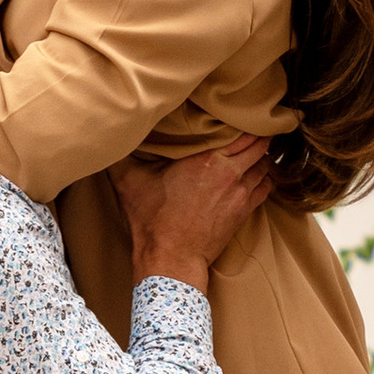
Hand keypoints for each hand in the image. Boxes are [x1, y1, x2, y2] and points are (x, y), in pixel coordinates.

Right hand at [112, 136, 273, 288]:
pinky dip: (262, 178)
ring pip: (265, 165)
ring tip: (250, 150)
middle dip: (257, 135)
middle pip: (259, 145)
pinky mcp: (244, 212)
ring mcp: (240, 194)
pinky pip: (265, 187)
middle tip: (249, 128)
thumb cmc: (152, 220)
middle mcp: (230, 173)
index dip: (246, 121)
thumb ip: (120, 155)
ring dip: (260, 156)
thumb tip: (108, 135)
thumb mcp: (129, 182)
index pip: (243, 131)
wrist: (171, 258)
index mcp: (207, 159)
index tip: (238, 115)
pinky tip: (252, 174)